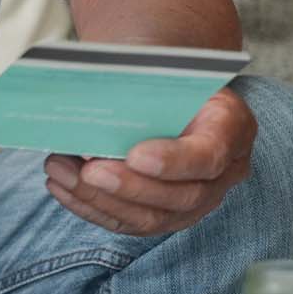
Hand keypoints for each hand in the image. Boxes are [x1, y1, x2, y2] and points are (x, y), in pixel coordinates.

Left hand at [44, 86, 256, 235]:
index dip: (173, 161)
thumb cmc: (166, 80)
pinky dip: (89, 205)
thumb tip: (92, 102)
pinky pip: (127, 222)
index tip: (134, 155)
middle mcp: (222, 173)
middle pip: (181, 196)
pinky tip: (61, 186)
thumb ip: (143, 89)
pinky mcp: (163, 216)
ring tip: (61, 172)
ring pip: (151, 217)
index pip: (210, 155)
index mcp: (231, 128)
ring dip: (99, 198)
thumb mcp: (167, 71)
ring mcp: (194, 201)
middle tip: (89, 170)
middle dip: (129, 187)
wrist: (168, 94)